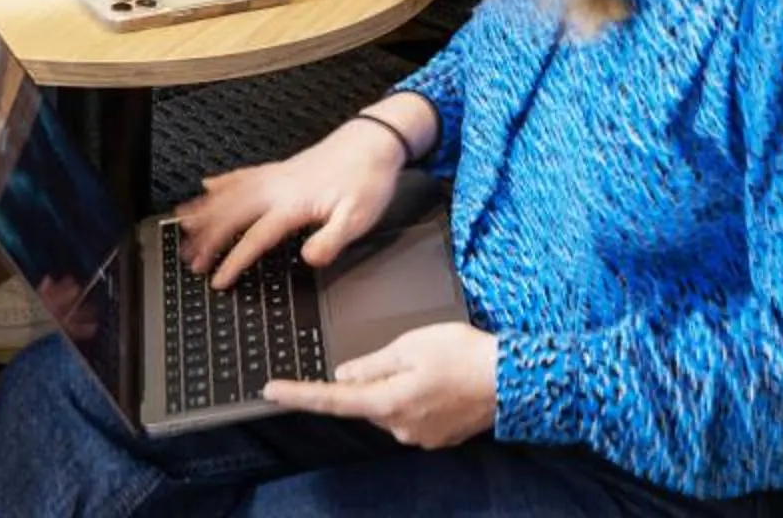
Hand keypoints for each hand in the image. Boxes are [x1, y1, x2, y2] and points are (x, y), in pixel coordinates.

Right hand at [180, 114, 410, 287]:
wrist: (374, 141)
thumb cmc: (368, 179)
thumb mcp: (359, 218)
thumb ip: (331, 239)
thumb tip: (309, 258)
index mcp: (293, 203)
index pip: (255, 237)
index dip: (234, 259)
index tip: (217, 278)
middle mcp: (277, 187)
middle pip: (232, 214)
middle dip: (207, 237)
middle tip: (190, 258)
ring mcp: (276, 176)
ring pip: (230, 193)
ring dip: (205, 210)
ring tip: (183, 224)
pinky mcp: (280, 168)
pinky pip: (242, 175)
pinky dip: (222, 182)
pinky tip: (209, 184)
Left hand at [266, 323, 497, 447]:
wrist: (512, 380)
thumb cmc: (463, 354)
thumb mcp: (410, 346)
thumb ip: (372, 364)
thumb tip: (342, 376)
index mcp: (388, 402)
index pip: (332, 400)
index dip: (299, 395)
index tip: (270, 391)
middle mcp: (400, 427)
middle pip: (365, 402)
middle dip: (371, 379)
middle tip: (405, 354)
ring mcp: (420, 436)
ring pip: (389, 407)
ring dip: (396, 386)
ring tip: (430, 363)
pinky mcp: (438, 437)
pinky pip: (412, 414)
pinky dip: (415, 396)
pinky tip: (437, 380)